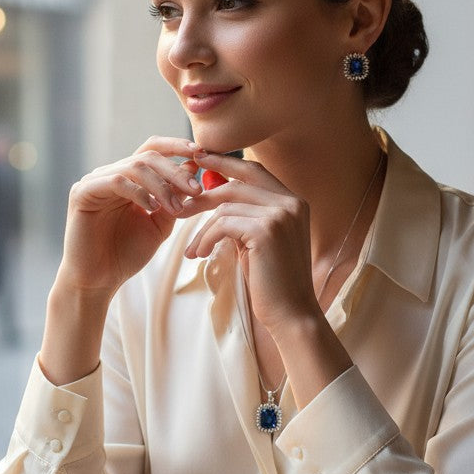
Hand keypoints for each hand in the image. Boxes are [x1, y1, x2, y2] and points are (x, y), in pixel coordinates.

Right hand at [58, 137, 203, 296]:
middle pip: (147, 156)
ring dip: (161, 185)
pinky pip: (115, 181)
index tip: (202, 152)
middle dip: (175, 171)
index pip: (152, 150)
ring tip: (176, 208)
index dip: (177, 146)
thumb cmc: (126, 255)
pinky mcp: (82, 193)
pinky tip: (152, 208)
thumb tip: (192, 167)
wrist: (99, 281)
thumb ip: (174, 198)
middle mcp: (109, 174)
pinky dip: (138, 192)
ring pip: (134, 166)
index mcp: (127, 179)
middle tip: (197, 190)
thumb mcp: (160, 223)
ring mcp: (94, 182)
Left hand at [180, 152, 319, 332]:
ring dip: (202, 228)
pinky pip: (223, 223)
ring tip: (194, 249)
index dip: (225, 163)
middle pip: (237, 182)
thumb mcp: (258, 242)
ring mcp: (280, 214)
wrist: (291, 313)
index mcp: (293, 202)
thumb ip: (244, 217)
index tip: (199, 160)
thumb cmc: (273, 282)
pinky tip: (200, 254)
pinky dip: (206, 238)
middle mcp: (290, 203)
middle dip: (204, 194)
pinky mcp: (266, 230)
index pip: (254, 171)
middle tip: (180, 207)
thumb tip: (212, 197)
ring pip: (226, 206)